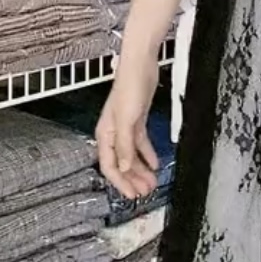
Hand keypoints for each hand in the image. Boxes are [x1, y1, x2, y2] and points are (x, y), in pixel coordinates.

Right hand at [95, 51, 159, 199]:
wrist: (139, 67)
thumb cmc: (128, 88)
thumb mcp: (126, 120)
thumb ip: (125, 145)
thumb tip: (124, 167)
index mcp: (106, 135)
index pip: (110, 166)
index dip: (120, 182)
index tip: (131, 194)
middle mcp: (113, 134)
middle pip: (121, 164)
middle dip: (132, 179)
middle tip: (145, 192)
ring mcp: (125, 128)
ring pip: (131, 156)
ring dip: (141, 170)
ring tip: (151, 182)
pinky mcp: (137, 121)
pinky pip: (140, 144)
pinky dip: (147, 154)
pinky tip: (155, 163)